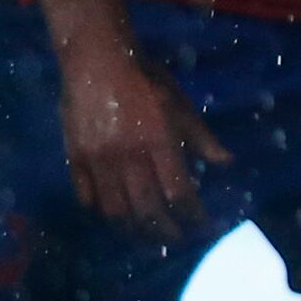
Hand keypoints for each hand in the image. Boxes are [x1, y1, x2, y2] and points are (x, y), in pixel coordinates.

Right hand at [58, 39, 230, 240]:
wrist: (96, 60)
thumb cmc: (145, 79)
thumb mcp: (180, 103)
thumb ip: (200, 137)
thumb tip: (226, 163)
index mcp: (158, 142)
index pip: (178, 192)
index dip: (192, 214)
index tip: (201, 224)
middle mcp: (127, 157)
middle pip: (146, 209)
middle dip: (164, 230)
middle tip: (175, 240)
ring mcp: (97, 160)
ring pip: (114, 209)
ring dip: (132, 227)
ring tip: (144, 235)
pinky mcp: (74, 157)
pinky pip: (86, 195)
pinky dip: (99, 209)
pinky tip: (112, 215)